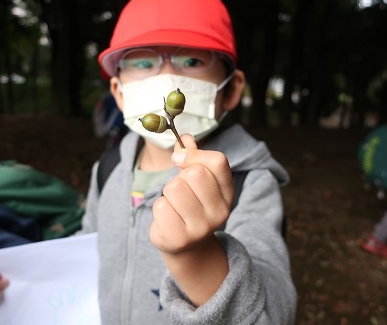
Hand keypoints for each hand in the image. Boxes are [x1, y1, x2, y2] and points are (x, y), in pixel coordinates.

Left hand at [150, 134, 233, 253]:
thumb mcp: (197, 183)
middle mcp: (220, 211)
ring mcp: (201, 228)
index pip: (218, 161)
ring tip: (174, 205)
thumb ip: (192, 159)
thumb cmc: (190, 206)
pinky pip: (160, 206)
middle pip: (194, 174)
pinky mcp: (180, 238)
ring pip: (174, 188)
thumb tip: (185, 138)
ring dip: (167, 193)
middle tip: (179, 191)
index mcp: (227, 193)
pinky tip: (167, 218)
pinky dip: (158, 208)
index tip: (179, 158)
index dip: (194, 154)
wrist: (186, 247)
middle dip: (179, 177)